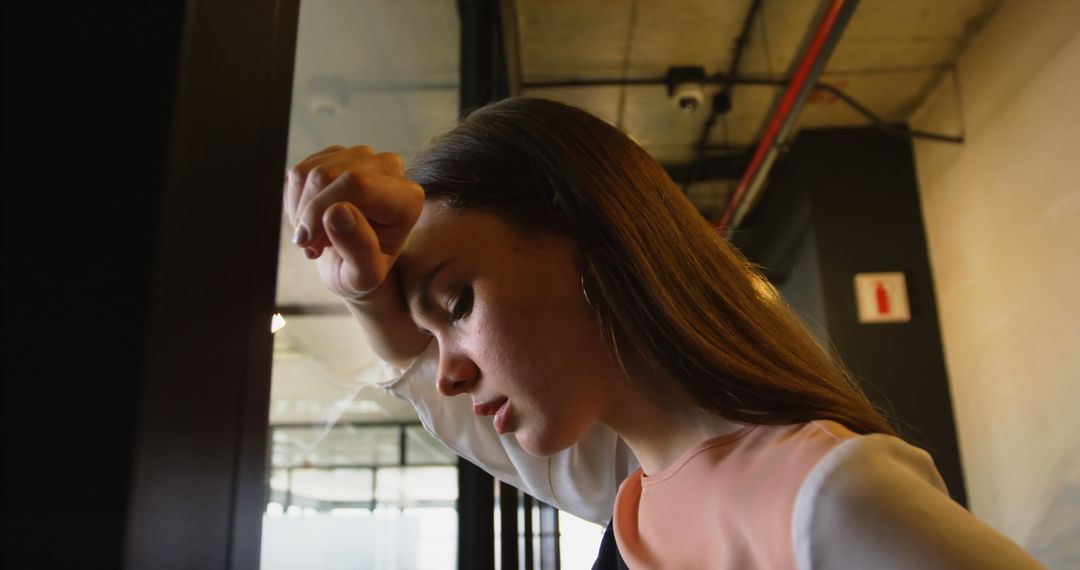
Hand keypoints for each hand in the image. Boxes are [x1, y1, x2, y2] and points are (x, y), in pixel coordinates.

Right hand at [284, 145, 424, 299]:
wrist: (352, 263)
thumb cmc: (361, 271)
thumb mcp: (364, 276)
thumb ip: (358, 249)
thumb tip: (337, 211)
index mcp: (407, 198)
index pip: (355, 184)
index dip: (321, 210)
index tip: (309, 243)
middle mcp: (389, 169)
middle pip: (327, 176)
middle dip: (308, 215)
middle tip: (313, 247)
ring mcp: (362, 157)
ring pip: (309, 172)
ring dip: (300, 211)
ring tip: (314, 237)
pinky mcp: (337, 156)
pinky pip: (299, 172)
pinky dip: (295, 202)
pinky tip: (309, 222)